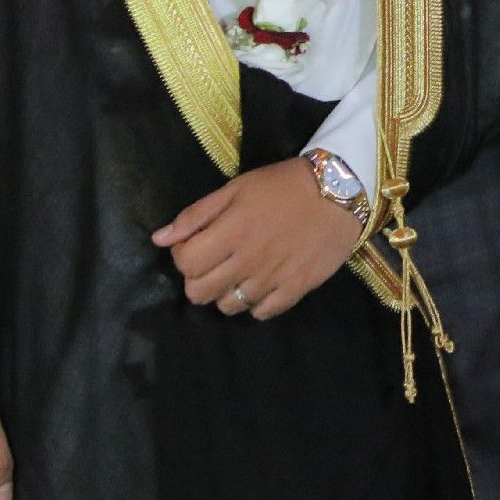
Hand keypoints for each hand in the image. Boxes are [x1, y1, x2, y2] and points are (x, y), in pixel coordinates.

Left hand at [152, 156, 363, 319]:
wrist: (339, 192)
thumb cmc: (282, 186)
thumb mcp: (235, 188)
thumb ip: (195, 215)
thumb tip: (160, 239)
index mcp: (230, 232)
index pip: (185, 264)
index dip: (183, 256)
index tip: (197, 244)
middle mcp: (247, 261)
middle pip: (199, 293)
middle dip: (199, 279)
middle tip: (215, 262)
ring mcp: (272, 279)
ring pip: (228, 307)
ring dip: (227, 292)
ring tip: (240, 272)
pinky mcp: (295, 290)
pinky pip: (261, 313)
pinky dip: (256, 302)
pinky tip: (263, 282)